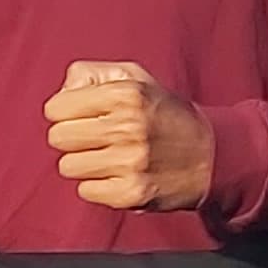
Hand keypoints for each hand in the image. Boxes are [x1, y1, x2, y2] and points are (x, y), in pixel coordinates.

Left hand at [45, 61, 214, 211]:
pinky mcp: (132, 193)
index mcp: (124, 94)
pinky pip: (85, 191)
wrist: (212, 155)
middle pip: (57, 138)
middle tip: (96, 138)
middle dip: (71, 137)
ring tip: (110, 156)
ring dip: (84, 163)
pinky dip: (98, 185)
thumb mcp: (135, 78)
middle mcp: (127, 127)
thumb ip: (92, 74)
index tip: (84, 116)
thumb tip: (62, 92)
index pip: (55, 108)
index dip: (65, 112)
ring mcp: (130, 162)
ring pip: (68, 166)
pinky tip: (119, 175)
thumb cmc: (163, 113)